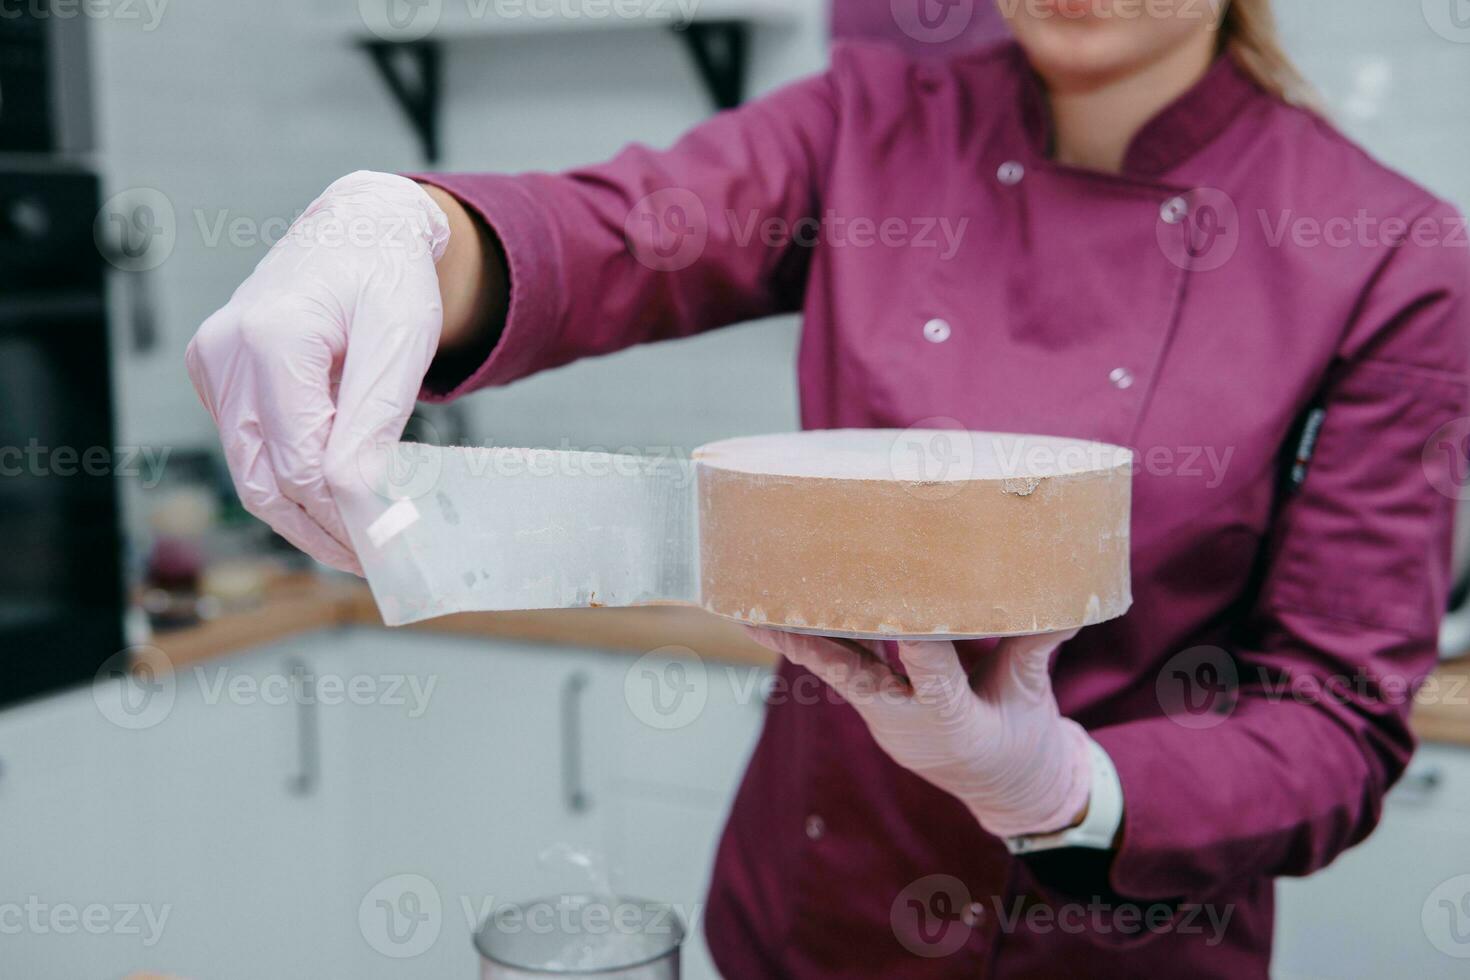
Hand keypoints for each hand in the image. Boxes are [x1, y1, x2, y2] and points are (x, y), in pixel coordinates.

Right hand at [185, 172, 450, 572]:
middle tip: (374, 563)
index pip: (300, 461)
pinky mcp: (218, 376)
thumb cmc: (387, 274)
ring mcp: (213, 364)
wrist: (361, 228)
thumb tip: (359, 495)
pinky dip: (291, 481)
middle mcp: (226, 352)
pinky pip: (251, 447)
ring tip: (360, 545)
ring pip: (251, 471)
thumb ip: (377, 417)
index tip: (390, 548)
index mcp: (270, 336)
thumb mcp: (402, 339)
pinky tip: (337, 501)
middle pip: (263, 478)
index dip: (343, 514)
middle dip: (320, 531)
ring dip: (303, 517)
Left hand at [744, 627, 1091, 837]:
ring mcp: (884, 716)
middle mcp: (907, 722)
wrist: (1006, 792)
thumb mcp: (1033, 697)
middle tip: (774, 617)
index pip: (933, 678)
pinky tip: (774, 617)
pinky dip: (812, 642)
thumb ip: (1037, 646)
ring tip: (751, 611)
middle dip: (816, 647)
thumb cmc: (1023, 740)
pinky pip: (840, 668)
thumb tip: (1068, 598)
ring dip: (796, 641)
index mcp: (955, 726)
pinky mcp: (874, 705)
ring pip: (837, 671)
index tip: (905, 614)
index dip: (919, 648)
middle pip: (856, 678)